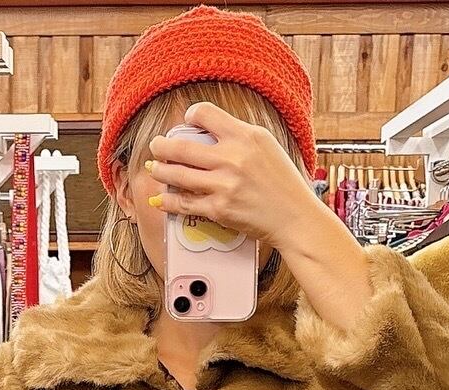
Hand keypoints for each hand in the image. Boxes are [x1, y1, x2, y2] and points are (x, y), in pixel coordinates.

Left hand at [145, 100, 316, 247]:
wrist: (294, 217)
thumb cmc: (282, 182)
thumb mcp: (266, 145)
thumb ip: (238, 136)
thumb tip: (207, 133)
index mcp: (245, 136)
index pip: (205, 113)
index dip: (191, 116)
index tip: (187, 122)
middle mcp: (232, 158)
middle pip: (182, 146)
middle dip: (161, 146)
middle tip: (155, 146)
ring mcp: (224, 185)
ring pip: (178, 175)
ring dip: (160, 172)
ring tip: (153, 169)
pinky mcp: (219, 209)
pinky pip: (185, 204)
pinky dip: (169, 201)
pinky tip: (161, 199)